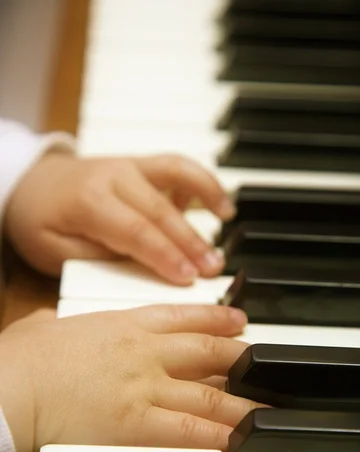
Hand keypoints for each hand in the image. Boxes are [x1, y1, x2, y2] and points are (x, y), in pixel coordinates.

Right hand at [0, 304, 259, 451]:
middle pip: (208, 350)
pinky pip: (190, 430)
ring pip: (209, 391)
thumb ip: (53, 321)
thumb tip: (48, 320)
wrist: (12, 386)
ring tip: (269, 407)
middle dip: (242, 357)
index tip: (240, 320)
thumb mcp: (40, 326)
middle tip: (265, 362)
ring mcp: (145, 386)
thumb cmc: (22, 357)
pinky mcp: (137, 424)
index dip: (218, 317)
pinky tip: (241, 439)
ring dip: (244, 400)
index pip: (184, 316)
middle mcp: (144, 352)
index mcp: (123, 325)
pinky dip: (220, 435)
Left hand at [5, 153, 234, 283]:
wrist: (30, 184)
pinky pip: (175, 164)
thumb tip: (139, 267)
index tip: (188, 277)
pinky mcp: (139, 164)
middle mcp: (113, 177)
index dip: (165, 255)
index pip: (136, 231)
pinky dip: (198, 178)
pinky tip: (213, 203)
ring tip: (228, 216)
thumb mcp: (52, 252)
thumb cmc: (41, 222)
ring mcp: (128, 165)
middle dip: (191, 240)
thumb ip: (95, 260)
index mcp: (88, 201)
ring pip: (175, 172)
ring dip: (206, 192)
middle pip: (161, 209)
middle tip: (214, 267)